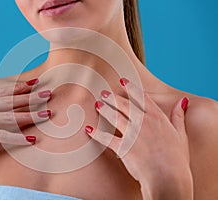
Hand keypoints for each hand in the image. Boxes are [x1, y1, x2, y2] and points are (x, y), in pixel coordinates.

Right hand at [0, 79, 51, 161]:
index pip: (2, 91)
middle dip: (30, 98)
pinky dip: (16, 138)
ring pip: (8, 117)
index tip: (35, 83)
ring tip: (47, 114)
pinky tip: (30, 139)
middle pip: (9, 101)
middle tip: (48, 94)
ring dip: (29, 116)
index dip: (19, 87)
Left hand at [85, 78, 192, 198]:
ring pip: (114, 117)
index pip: (142, 98)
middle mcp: (143, 122)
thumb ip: (178, 116)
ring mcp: (131, 134)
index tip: (123, 81)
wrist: (168, 178)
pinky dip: (96, 133)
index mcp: (157, 118)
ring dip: (104, 110)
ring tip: (97, 105)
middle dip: (113, 97)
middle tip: (104, 93)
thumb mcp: (181, 135)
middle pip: (124, 105)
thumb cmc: (176, 159)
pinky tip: (88, 129)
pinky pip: (105, 138)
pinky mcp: (122, 147)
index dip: (131, 88)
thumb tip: (182, 101)